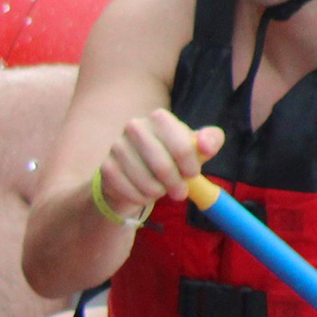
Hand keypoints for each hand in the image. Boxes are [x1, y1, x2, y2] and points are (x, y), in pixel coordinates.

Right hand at [98, 110, 226, 221]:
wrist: (134, 168)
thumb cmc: (169, 155)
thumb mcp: (192, 147)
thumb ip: (209, 141)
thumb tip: (207, 146)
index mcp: (159, 118)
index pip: (183, 147)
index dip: (191, 167)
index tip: (192, 175)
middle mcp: (134, 126)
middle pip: (164, 167)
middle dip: (177, 185)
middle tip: (180, 192)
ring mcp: (117, 146)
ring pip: (147, 183)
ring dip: (159, 193)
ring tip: (160, 190)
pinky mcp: (107, 167)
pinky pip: (132, 193)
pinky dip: (142, 199)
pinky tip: (144, 194)